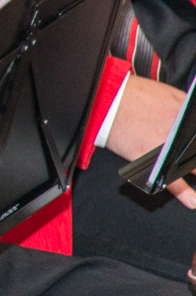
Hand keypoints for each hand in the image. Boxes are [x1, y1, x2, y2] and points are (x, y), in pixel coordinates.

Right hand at [104, 75, 195, 209]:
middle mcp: (182, 133)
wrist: (107, 101)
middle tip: (195, 163)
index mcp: (190, 115)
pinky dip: (184, 194)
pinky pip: (172, 181)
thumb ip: (189, 107)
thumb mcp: (171, 93)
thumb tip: (195, 120)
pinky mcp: (151, 160)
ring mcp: (168, 148)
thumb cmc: (134, 94)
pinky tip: (193, 201)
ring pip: (194, 168)